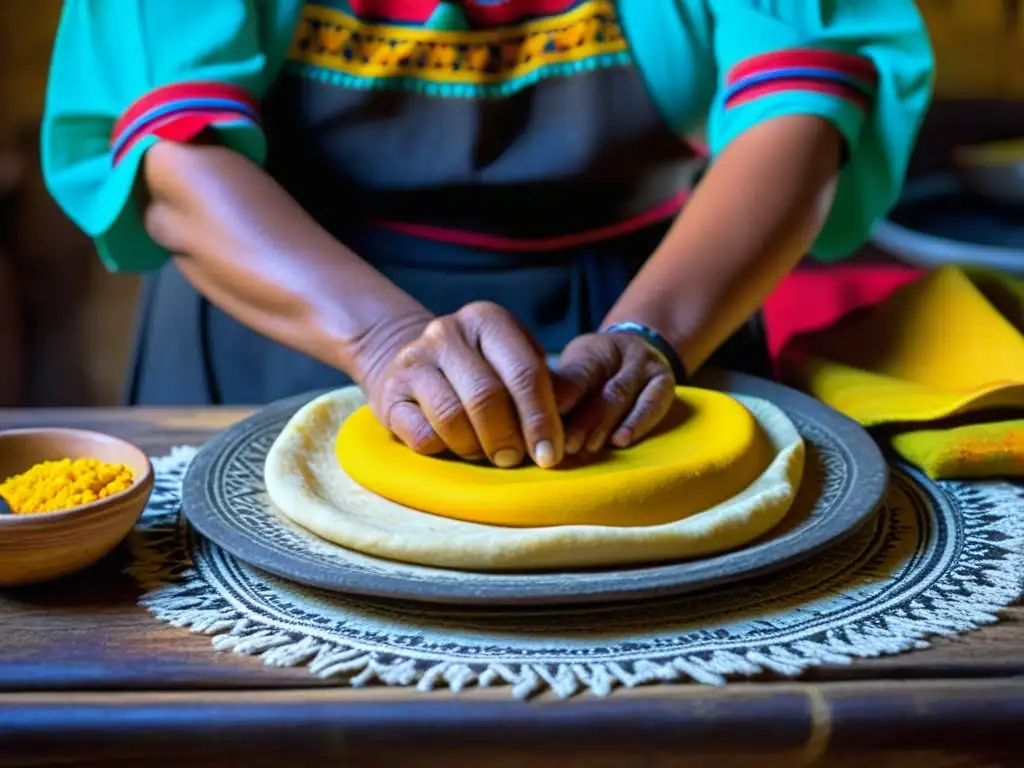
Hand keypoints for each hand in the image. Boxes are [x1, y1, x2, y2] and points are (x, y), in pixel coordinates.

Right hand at [361, 302, 563, 467]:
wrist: (412, 363)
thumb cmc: (480, 370)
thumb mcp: (514, 363)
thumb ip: (546, 384)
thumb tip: (570, 406)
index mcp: (487, 320)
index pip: (525, 371)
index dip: (542, 418)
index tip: (552, 454)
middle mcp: (447, 332)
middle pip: (487, 396)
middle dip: (508, 438)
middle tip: (515, 459)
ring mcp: (414, 360)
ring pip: (452, 418)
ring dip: (475, 447)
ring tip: (484, 452)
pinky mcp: (389, 393)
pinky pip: (423, 437)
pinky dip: (444, 450)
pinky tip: (452, 445)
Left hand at [555, 332, 675, 454]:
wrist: (639, 351)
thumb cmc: (598, 371)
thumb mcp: (576, 370)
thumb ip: (561, 391)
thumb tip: (531, 419)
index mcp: (594, 350)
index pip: (578, 373)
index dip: (564, 395)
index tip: (547, 416)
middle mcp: (623, 354)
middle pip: (602, 390)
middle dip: (583, 421)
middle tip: (566, 446)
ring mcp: (648, 367)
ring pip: (624, 397)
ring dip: (604, 427)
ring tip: (587, 448)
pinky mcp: (666, 383)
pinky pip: (654, 405)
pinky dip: (637, 424)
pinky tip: (621, 441)